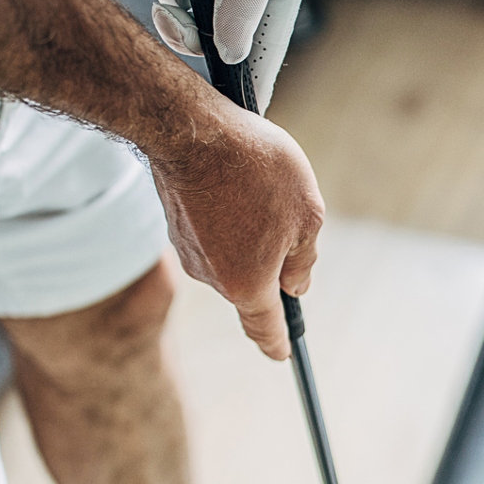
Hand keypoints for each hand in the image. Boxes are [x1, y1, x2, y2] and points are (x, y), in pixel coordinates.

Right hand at [149, 94, 323, 359]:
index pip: (264, 329)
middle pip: (251, 285)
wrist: (189, 128)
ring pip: (232, 254)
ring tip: (257, 187)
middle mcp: (212, 278)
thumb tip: (295, 285)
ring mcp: (188, 252)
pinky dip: (227, 215)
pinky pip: (212, 232)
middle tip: (285, 214)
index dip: (277, 344)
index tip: (283, 355)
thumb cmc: (256, 170)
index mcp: (247, 284)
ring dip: (249, 231)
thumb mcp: (307, 214)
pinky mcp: (175, 225)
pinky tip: (234, 181)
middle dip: (272, 261)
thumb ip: (305, 260)